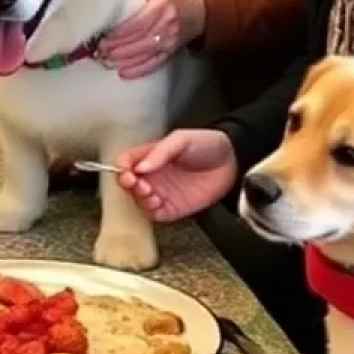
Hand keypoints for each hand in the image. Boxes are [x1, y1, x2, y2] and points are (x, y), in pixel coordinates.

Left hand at [100, 0, 205, 79]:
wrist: (200, 12)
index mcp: (163, 4)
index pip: (141, 21)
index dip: (122, 32)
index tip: (105, 36)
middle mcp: (168, 24)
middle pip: (141, 40)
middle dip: (119, 47)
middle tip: (100, 51)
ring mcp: (170, 40)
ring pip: (146, 53)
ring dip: (125, 60)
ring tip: (106, 62)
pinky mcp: (171, 52)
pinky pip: (155, 64)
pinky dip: (139, 70)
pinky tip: (123, 73)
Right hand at [116, 129, 237, 222]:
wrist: (232, 160)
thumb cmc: (206, 144)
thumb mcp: (181, 139)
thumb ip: (161, 152)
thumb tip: (140, 166)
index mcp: (150, 156)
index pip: (126, 162)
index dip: (122, 166)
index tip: (127, 169)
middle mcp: (153, 175)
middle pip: (128, 183)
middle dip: (128, 183)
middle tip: (134, 181)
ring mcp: (162, 192)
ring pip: (138, 200)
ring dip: (138, 198)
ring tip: (148, 191)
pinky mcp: (173, 208)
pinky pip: (155, 214)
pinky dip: (151, 210)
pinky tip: (156, 202)